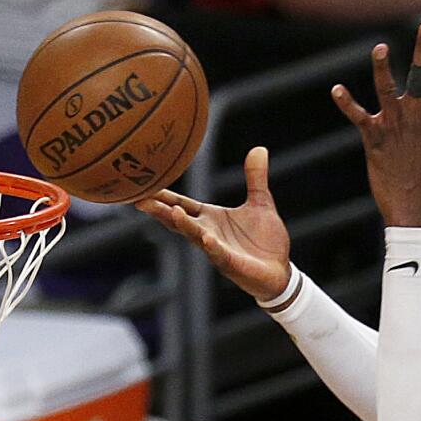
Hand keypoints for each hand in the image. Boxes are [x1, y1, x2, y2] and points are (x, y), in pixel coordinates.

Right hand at [135, 146, 289, 302]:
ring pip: (196, 236)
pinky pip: (220, 255)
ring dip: (184, 225)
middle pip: (180, 220)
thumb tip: (259, 149)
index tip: (143, 184)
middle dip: (161, 211)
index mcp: (211, 218)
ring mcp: (219, 250)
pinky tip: (206, 238)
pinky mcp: (233, 264)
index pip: (182, 204)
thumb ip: (255, 178)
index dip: (164, 195)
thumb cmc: (265, 241)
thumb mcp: (261, 203)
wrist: (280, 272)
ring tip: (171, 212)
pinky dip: (213, 247)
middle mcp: (209, 233)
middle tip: (140, 200)